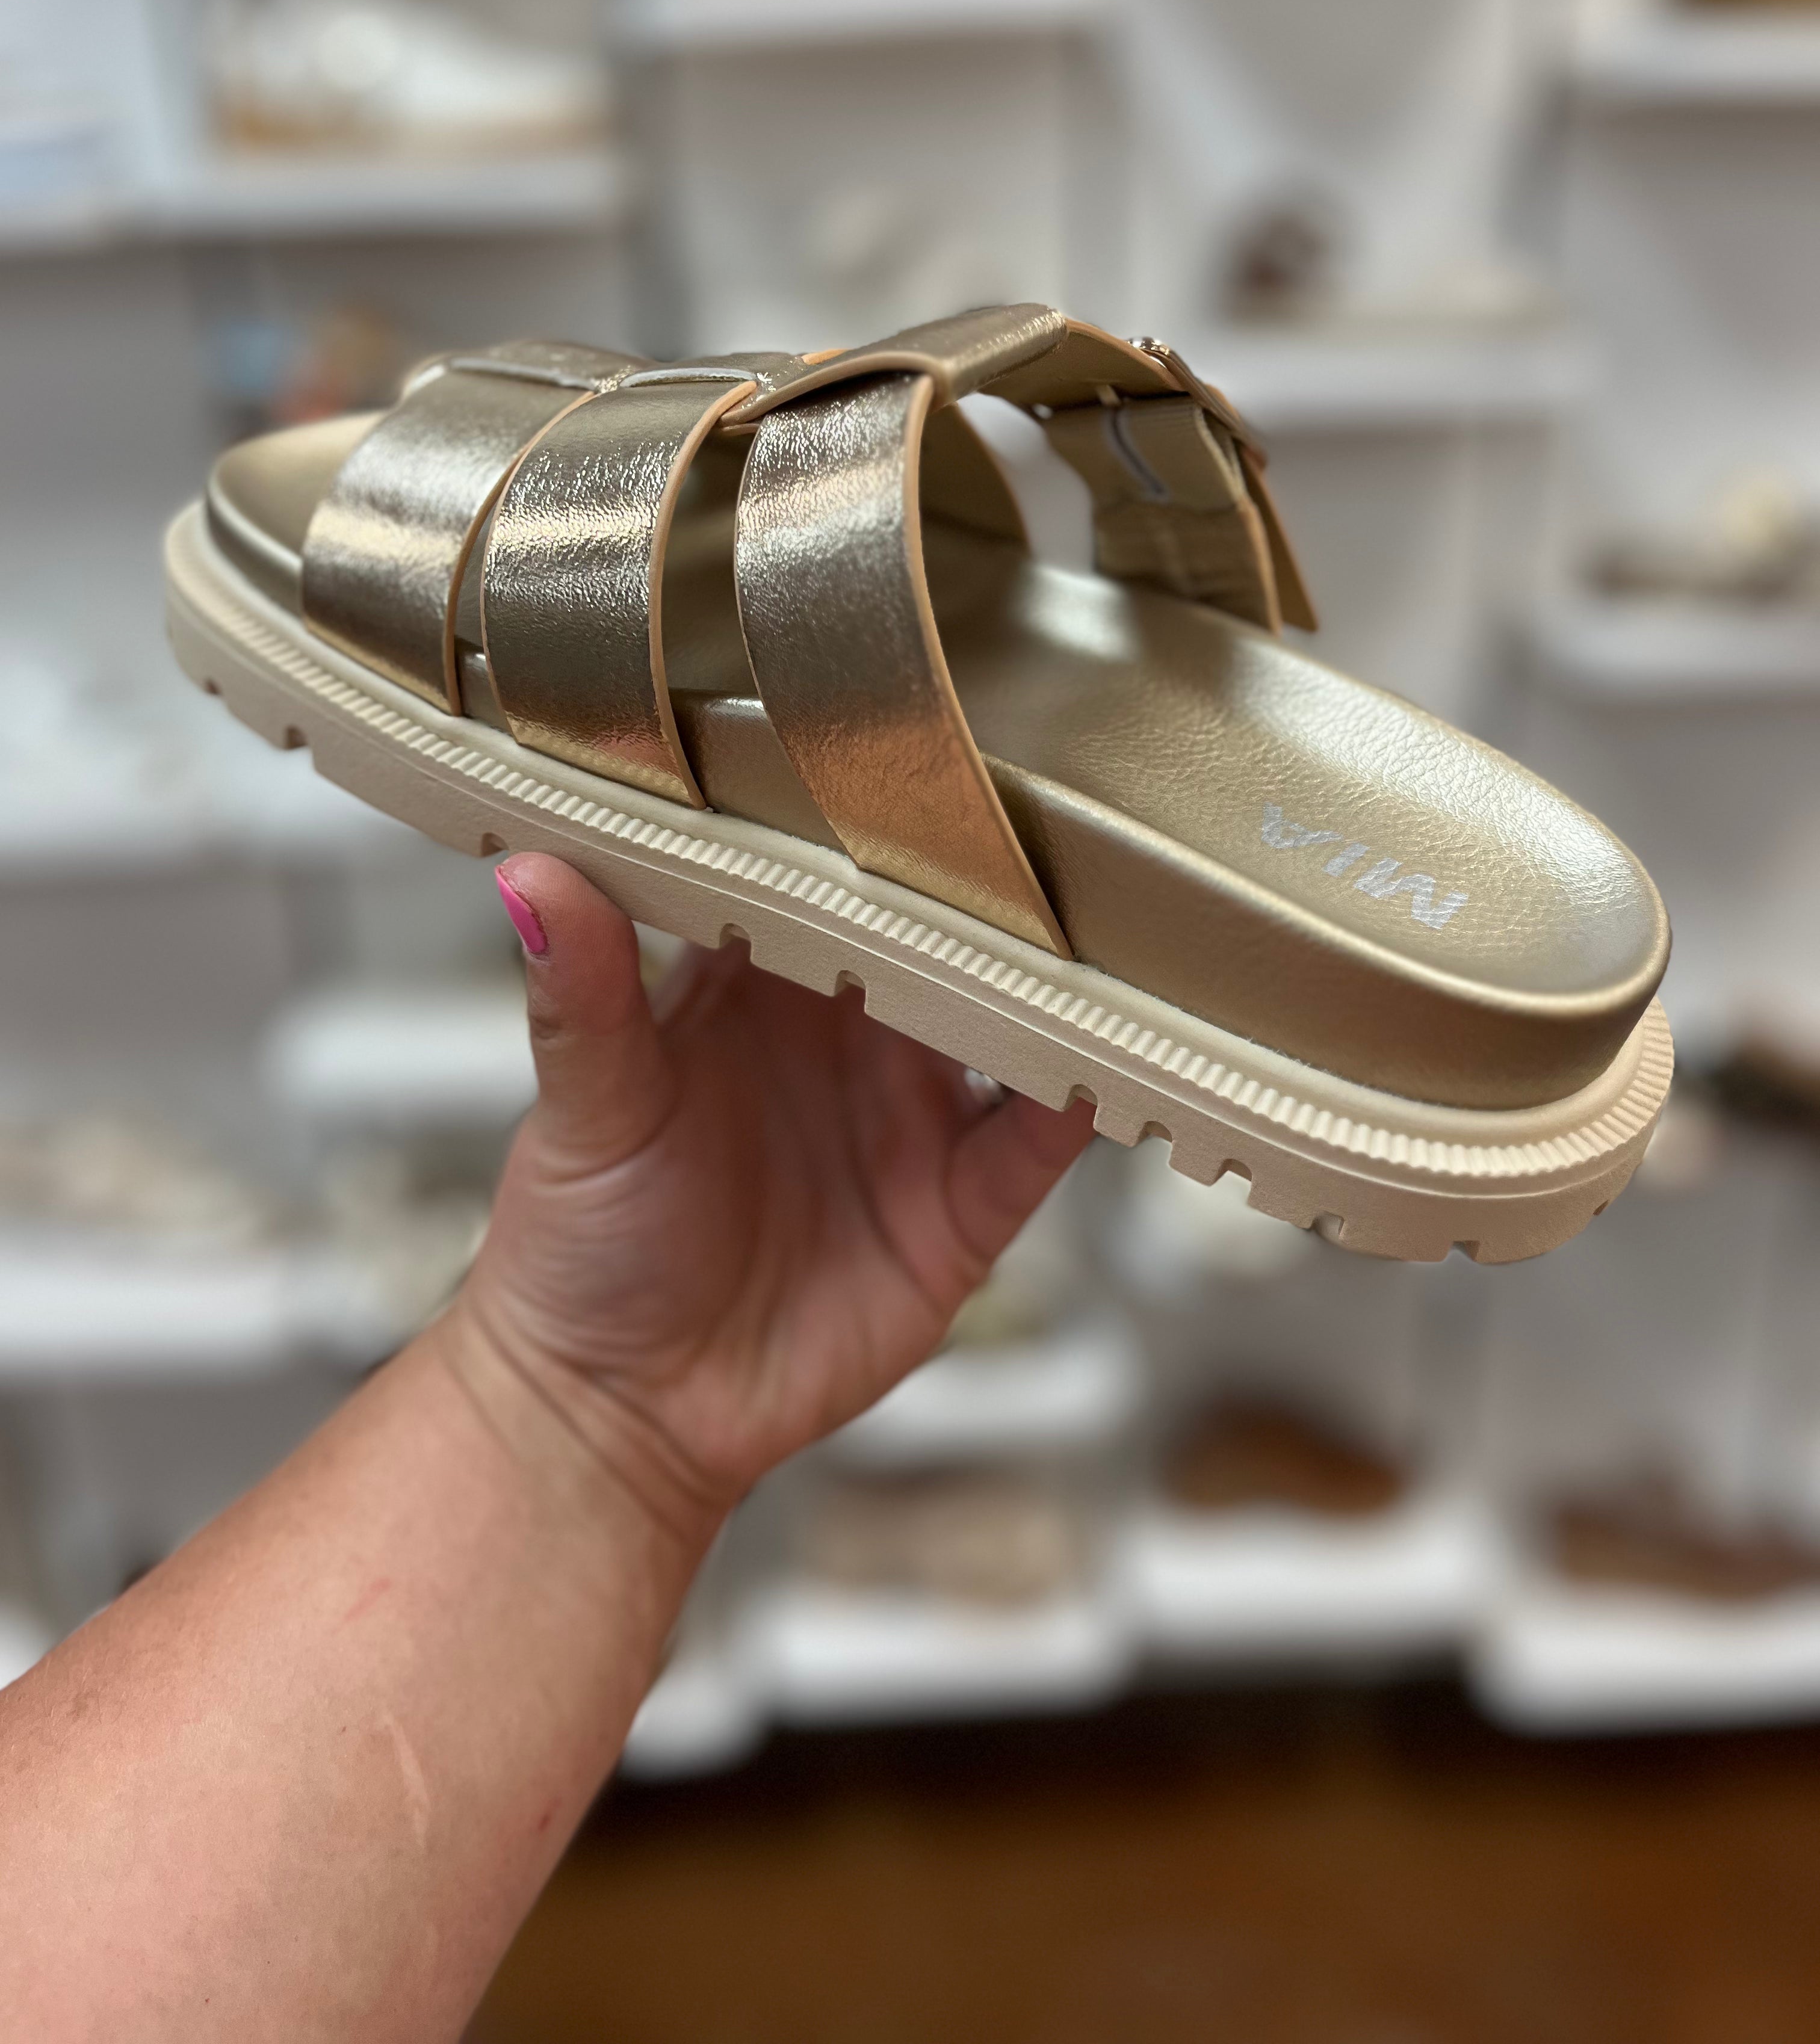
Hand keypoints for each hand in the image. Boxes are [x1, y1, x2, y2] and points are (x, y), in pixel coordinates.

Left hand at [446, 854, 1093, 1540]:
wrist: (617, 1411)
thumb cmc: (581, 1246)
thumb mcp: (586, 1107)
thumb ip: (581, 994)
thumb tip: (532, 877)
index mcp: (758, 982)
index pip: (827, 873)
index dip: (869, 816)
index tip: (910, 751)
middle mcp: (847, 1036)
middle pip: (938, 938)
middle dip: (988, 889)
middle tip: (1038, 821)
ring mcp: (909, 1120)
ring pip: (1005, 1027)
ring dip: (1050, 986)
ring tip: (1099, 932)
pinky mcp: (955, 1213)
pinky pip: (1034, 1148)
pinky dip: (1076, 1105)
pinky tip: (1101, 1067)